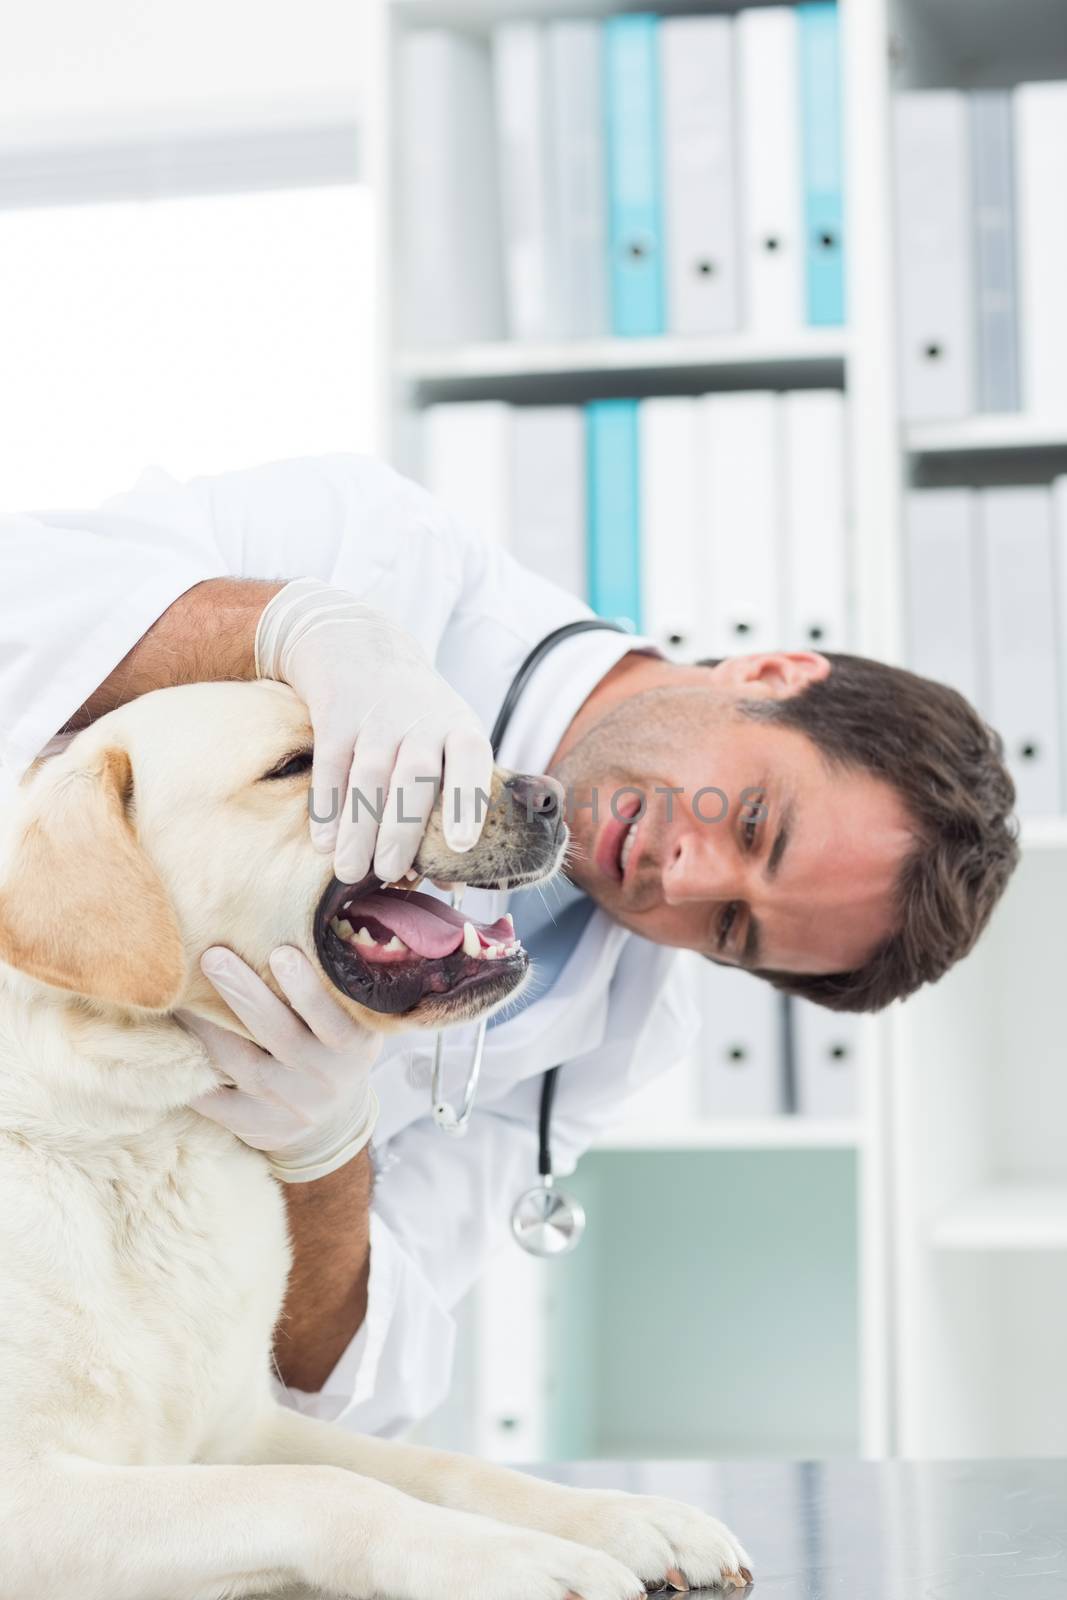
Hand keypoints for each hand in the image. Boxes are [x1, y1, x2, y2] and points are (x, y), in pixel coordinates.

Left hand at [179, 945, 381, 1183]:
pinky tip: (173, 1045)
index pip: (333, 1021)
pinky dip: (196, 1074)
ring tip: (184, 994)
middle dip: (246, 995)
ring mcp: (291, 1108)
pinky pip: (219, 1103)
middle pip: (280, 1037)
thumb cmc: (334, 1049)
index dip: (307, 991)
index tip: (280, 953)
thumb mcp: (354, 1023)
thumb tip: (307, 922)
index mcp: (354, 1048)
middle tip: (213, 957)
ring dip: (210, 1027)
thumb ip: (336, 988)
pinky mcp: (259, 1128)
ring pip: (244, 1066)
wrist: (332, 1123)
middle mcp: (325, 1079)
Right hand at [256, 578, 493, 884]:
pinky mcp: (335, 715)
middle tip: (388, 873)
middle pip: (414, 778)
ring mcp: (377, 716)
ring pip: (369, 777)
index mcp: (459, 727)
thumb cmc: (416, 717)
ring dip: (358, 828)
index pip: (472, 759)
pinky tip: (322, 840)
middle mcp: (421, 720)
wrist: (357, 645)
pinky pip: (330, 765)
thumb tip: (451, 883)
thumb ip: (448, 806)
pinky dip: (325, 806)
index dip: (468, 800)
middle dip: (400, 829)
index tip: (461, 844)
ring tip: (349, 871)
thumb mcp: (445, 743)